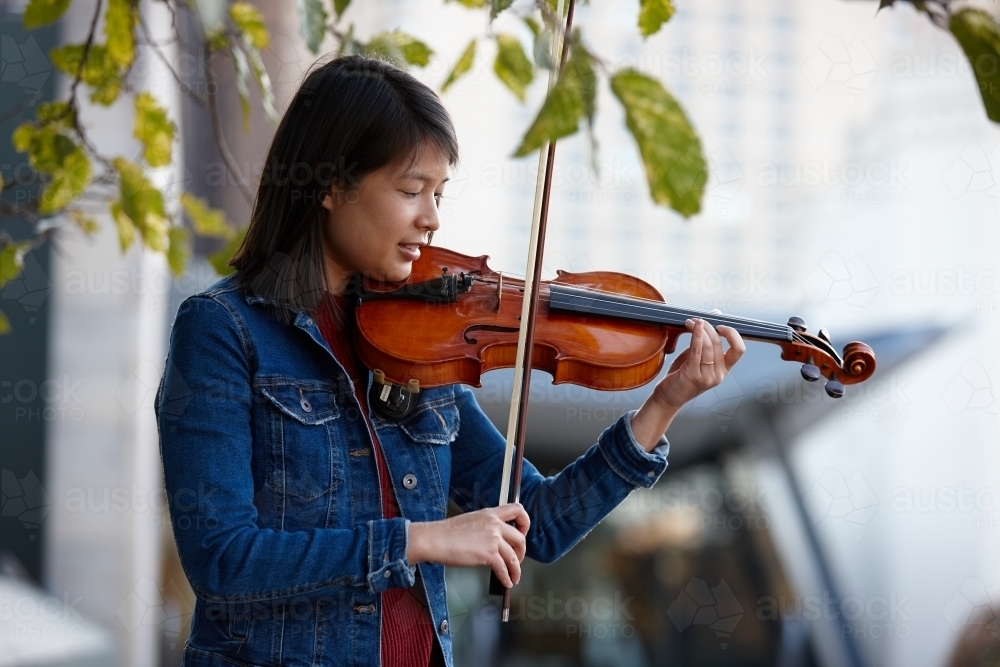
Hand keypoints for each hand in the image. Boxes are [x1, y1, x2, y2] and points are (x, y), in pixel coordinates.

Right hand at [406, 503, 530, 586]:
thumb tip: (492, 539)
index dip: (525, 522)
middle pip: (520, 537)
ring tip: (514, 576)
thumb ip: (486, 527)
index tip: (522, 532)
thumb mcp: (471, 521)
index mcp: (490, 514)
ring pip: (514, 556)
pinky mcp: (488, 554)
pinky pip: (503, 568)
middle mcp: (495, 524)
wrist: (436, 539)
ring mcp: (492, 539)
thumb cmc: (447, 532)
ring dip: (516, 569)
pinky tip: (506, 582)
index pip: (517, 510)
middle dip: (521, 551)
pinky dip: (507, 577)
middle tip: (517, 559)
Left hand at [652, 316, 745, 410]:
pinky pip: (697, 351)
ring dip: (699, 329)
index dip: (732, 334)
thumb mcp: (697, 356)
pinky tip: (692, 326)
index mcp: (724, 369)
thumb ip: (707, 340)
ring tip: (689, 322)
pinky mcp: (694, 376)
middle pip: (719, 343)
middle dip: (708, 327)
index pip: (739, 349)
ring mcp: (708, 377)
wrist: (668, 397)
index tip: (720, 325)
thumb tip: (716, 314)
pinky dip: (696, 336)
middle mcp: (719, 375)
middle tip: (697, 319)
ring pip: (709, 346)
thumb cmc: (682, 376)